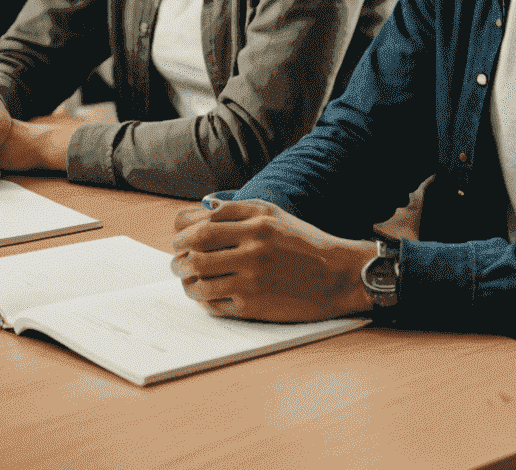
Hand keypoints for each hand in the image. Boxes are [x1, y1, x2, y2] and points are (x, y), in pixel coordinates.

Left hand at [171, 199, 374, 321]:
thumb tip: (203, 211)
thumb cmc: (305, 244)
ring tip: (188, 279)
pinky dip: (202, 299)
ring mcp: (252, 277)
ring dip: (186, 280)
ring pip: (199, 279)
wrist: (337, 275)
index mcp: (259, 221)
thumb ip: (241, 211)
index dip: (184, 230)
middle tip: (178, 260)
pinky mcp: (252, 305)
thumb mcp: (277, 216)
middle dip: (180, 255)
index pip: (205, 221)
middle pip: (197, 248)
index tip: (182, 237)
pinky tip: (206, 294)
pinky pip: (212, 303)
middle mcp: (255, 246)